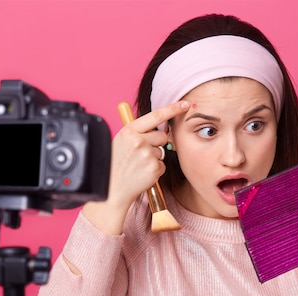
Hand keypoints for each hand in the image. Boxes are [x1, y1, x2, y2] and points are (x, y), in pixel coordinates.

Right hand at [82, 101, 188, 234]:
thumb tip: (157, 128)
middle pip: (161, 136)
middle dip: (156, 144)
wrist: (111, 189)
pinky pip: (162, 166)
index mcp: (129, 131)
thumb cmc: (115, 165)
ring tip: (138, 166)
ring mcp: (147, 154)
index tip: (186, 104)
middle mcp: (138, 140)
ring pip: (162, 152)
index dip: (173, 108)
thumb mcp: (120, 142)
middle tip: (140, 154)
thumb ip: (137, 133)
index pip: (156, 115)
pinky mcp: (154, 168)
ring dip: (154, 159)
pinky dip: (155, 171)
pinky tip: (142, 174)